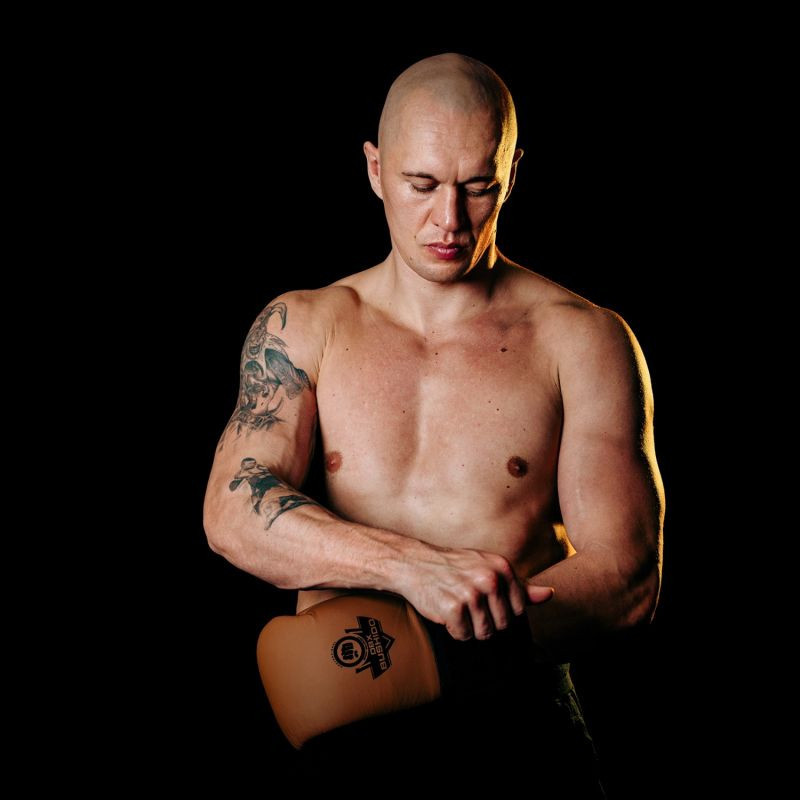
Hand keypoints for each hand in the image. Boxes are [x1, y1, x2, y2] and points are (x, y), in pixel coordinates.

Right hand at [400, 546, 553, 640]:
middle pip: (503, 625)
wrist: (413, 562)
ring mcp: (472, 593)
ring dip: (468, 627)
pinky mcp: (454, 607)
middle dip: (484, 621)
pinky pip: (463, 635)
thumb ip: (520, 586)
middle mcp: (490, 579)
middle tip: (467, 603)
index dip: (499, 611)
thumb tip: (550, 594)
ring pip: (484, 633)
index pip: (518, 611)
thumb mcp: (488, 567)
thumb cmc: (453, 567)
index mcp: (502, 567)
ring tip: (457, 606)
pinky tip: (445, 611)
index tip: (483, 600)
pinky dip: (453, 629)